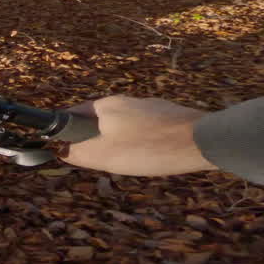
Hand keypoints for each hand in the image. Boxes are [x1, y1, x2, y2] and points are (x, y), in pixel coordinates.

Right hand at [61, 96, 217, 176]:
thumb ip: (78, 153)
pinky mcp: (168, 115)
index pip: (73, 115)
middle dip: (94, 140)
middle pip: (99, 120)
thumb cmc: (149, 148)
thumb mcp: (105, 156)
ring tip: (129, 162)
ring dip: (120, 142)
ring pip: (123, 125)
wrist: (202, 141)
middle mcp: (125, 100)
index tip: (65, 151)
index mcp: (105, 106)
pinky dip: (142, 142)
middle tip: (99, 162)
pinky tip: (152, 156)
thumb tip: (61, 152)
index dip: (65, 133)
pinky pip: (145, 129)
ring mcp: (148, 106)